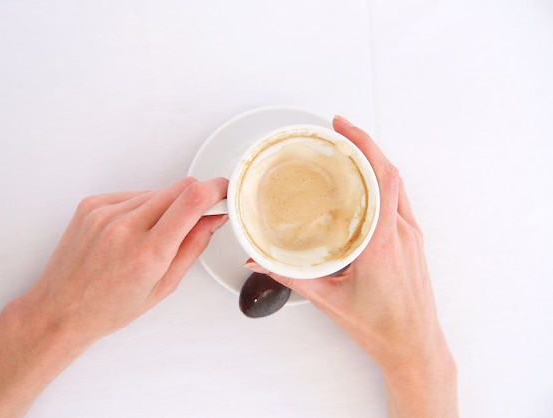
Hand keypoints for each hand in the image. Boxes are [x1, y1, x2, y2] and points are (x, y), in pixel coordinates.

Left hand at [26, 176, 228, 344]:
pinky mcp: (91, 204)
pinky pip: (132, 194)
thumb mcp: (164, 287)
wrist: (61, 310)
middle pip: (178, 189)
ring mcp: (104, 212)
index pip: (192, 200)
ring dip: (164, 207)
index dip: (216, 190)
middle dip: (193, 201)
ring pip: (156, 191)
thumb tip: (213, 217)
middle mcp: (125, 227)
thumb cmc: (110, 308)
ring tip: (150, 237)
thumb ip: (193, 247)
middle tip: (192, 221)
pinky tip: (130, 233)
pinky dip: (140, 208)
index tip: (224, 191)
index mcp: (148, 252)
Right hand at [248, 116, 457, 416]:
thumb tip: (260, 260)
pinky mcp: (413, 242)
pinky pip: (400, 200)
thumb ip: (290, 277)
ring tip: (349, 151)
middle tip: (340, 129)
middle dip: (365, 145)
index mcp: (382, 243)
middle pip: (389, 173)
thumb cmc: (382, 328)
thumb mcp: (329, 301)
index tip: (342, 128)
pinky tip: (365, 184)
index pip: (381, 179)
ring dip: (375, 162)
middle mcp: (402, 233)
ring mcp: (412, 236)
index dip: (364, 146)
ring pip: (397, 185)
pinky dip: (383, 182)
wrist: (416, 347)